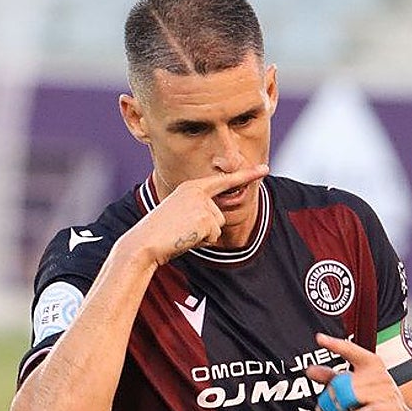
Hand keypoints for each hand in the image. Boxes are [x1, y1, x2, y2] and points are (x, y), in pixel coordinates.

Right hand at [130, 164, 268, 265]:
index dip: (247, 174)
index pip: (223, 180)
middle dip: (205, 229)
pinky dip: (201, 242)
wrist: (146, 241)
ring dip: (203, 236)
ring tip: (182, 233)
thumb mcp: (178, 214)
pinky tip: (185, 237)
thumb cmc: (160, 232)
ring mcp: (203, 204)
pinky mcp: (205, 219)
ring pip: (217, 227)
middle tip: (181, 230)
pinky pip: (213, 237)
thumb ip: (197, 211)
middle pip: (219, 215)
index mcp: (191, 187)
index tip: (265, 168)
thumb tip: (214, 224)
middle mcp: (198, 192)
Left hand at [304, 333, 411, 410]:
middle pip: (344, 381)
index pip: (350, 351)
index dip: (335, 344)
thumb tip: (310, 370)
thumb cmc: (375, 402)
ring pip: (353, 396)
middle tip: (321, 408)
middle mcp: (378, 374)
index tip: (319, 338)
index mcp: (370, 364)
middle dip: (329, 396)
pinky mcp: (391, 409)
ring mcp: (386, 391)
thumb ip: (331, 379)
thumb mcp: (352, 389)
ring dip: (338, 408)